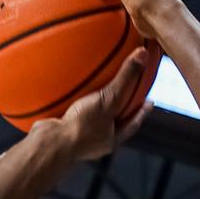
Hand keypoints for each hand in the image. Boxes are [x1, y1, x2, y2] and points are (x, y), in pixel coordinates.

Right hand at [30, 48, 152, 162]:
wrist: (49, 144)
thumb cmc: (81, 126)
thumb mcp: (107, 99)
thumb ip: (124, 78)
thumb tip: (143, 54)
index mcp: (112, 140)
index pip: (133, 123)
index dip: (142, 112)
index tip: (150, 101)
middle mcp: (96, 142)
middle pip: (113, 123)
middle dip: (119, 109)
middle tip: (125, 95)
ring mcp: (77, 140)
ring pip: (90, 120)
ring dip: (93, 107)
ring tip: (95, 91)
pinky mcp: (60, 133)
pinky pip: (70, 116)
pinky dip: (70, 106)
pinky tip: (65, 93)